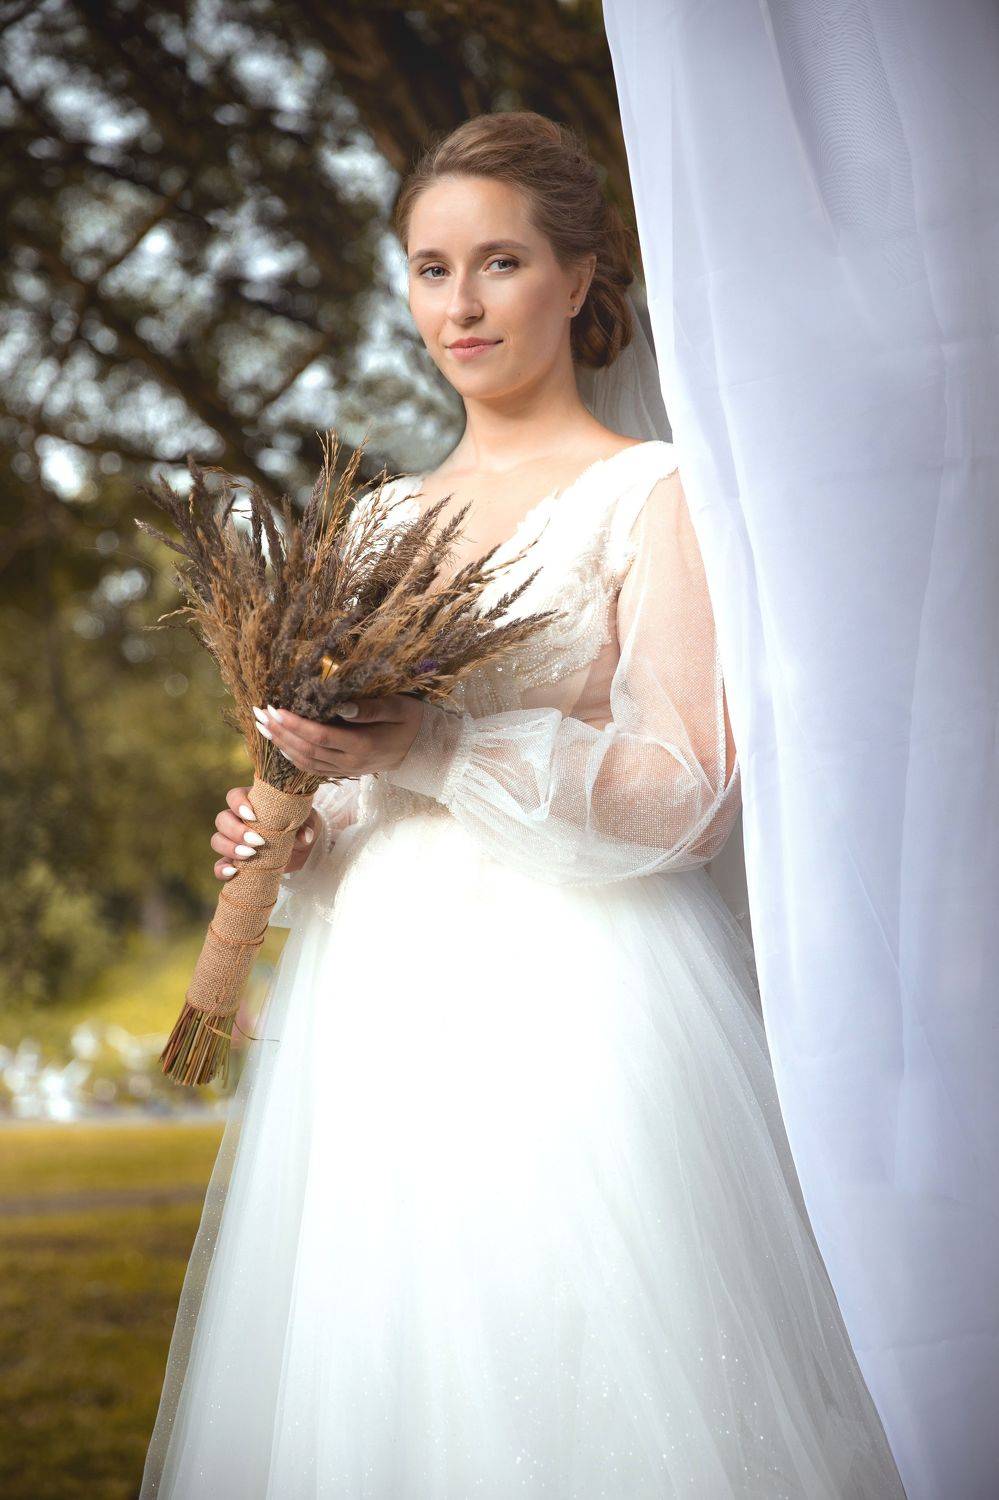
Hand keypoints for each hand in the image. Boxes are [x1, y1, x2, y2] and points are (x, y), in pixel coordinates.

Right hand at [211, 785, 319, 880]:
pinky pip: (219, 865)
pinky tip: (233, 872)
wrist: (301, 849)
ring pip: (217, 840)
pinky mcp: (234, 861)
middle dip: (236, 831)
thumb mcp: (308, 821)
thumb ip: (307, 825)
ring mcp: (233, 841)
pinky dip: (222, 869)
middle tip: (257, 841)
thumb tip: (305, 837)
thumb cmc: (300, 825)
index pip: (234, 796)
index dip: (238, 804)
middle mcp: (238, 820)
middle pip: (222, 819)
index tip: (252, 816)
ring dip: (229, 848)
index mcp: (252, 802)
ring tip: (250, 855)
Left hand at [252, 695, 423, 779]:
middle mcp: (351, 762)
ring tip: (262, 728)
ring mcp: (347, 770)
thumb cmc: (412, 721)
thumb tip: (341, 706)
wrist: (424, 749)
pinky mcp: (345, 771)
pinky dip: (294, 759)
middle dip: (279, 734)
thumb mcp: (398, 708)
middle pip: (306, 751)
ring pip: (306, 763)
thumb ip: (370, 708)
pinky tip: (281, 747)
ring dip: (281, 746)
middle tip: (258, 715)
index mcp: (362, 745)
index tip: (274, 709)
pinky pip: (314, 769)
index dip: (294, 725)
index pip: (319, 736)